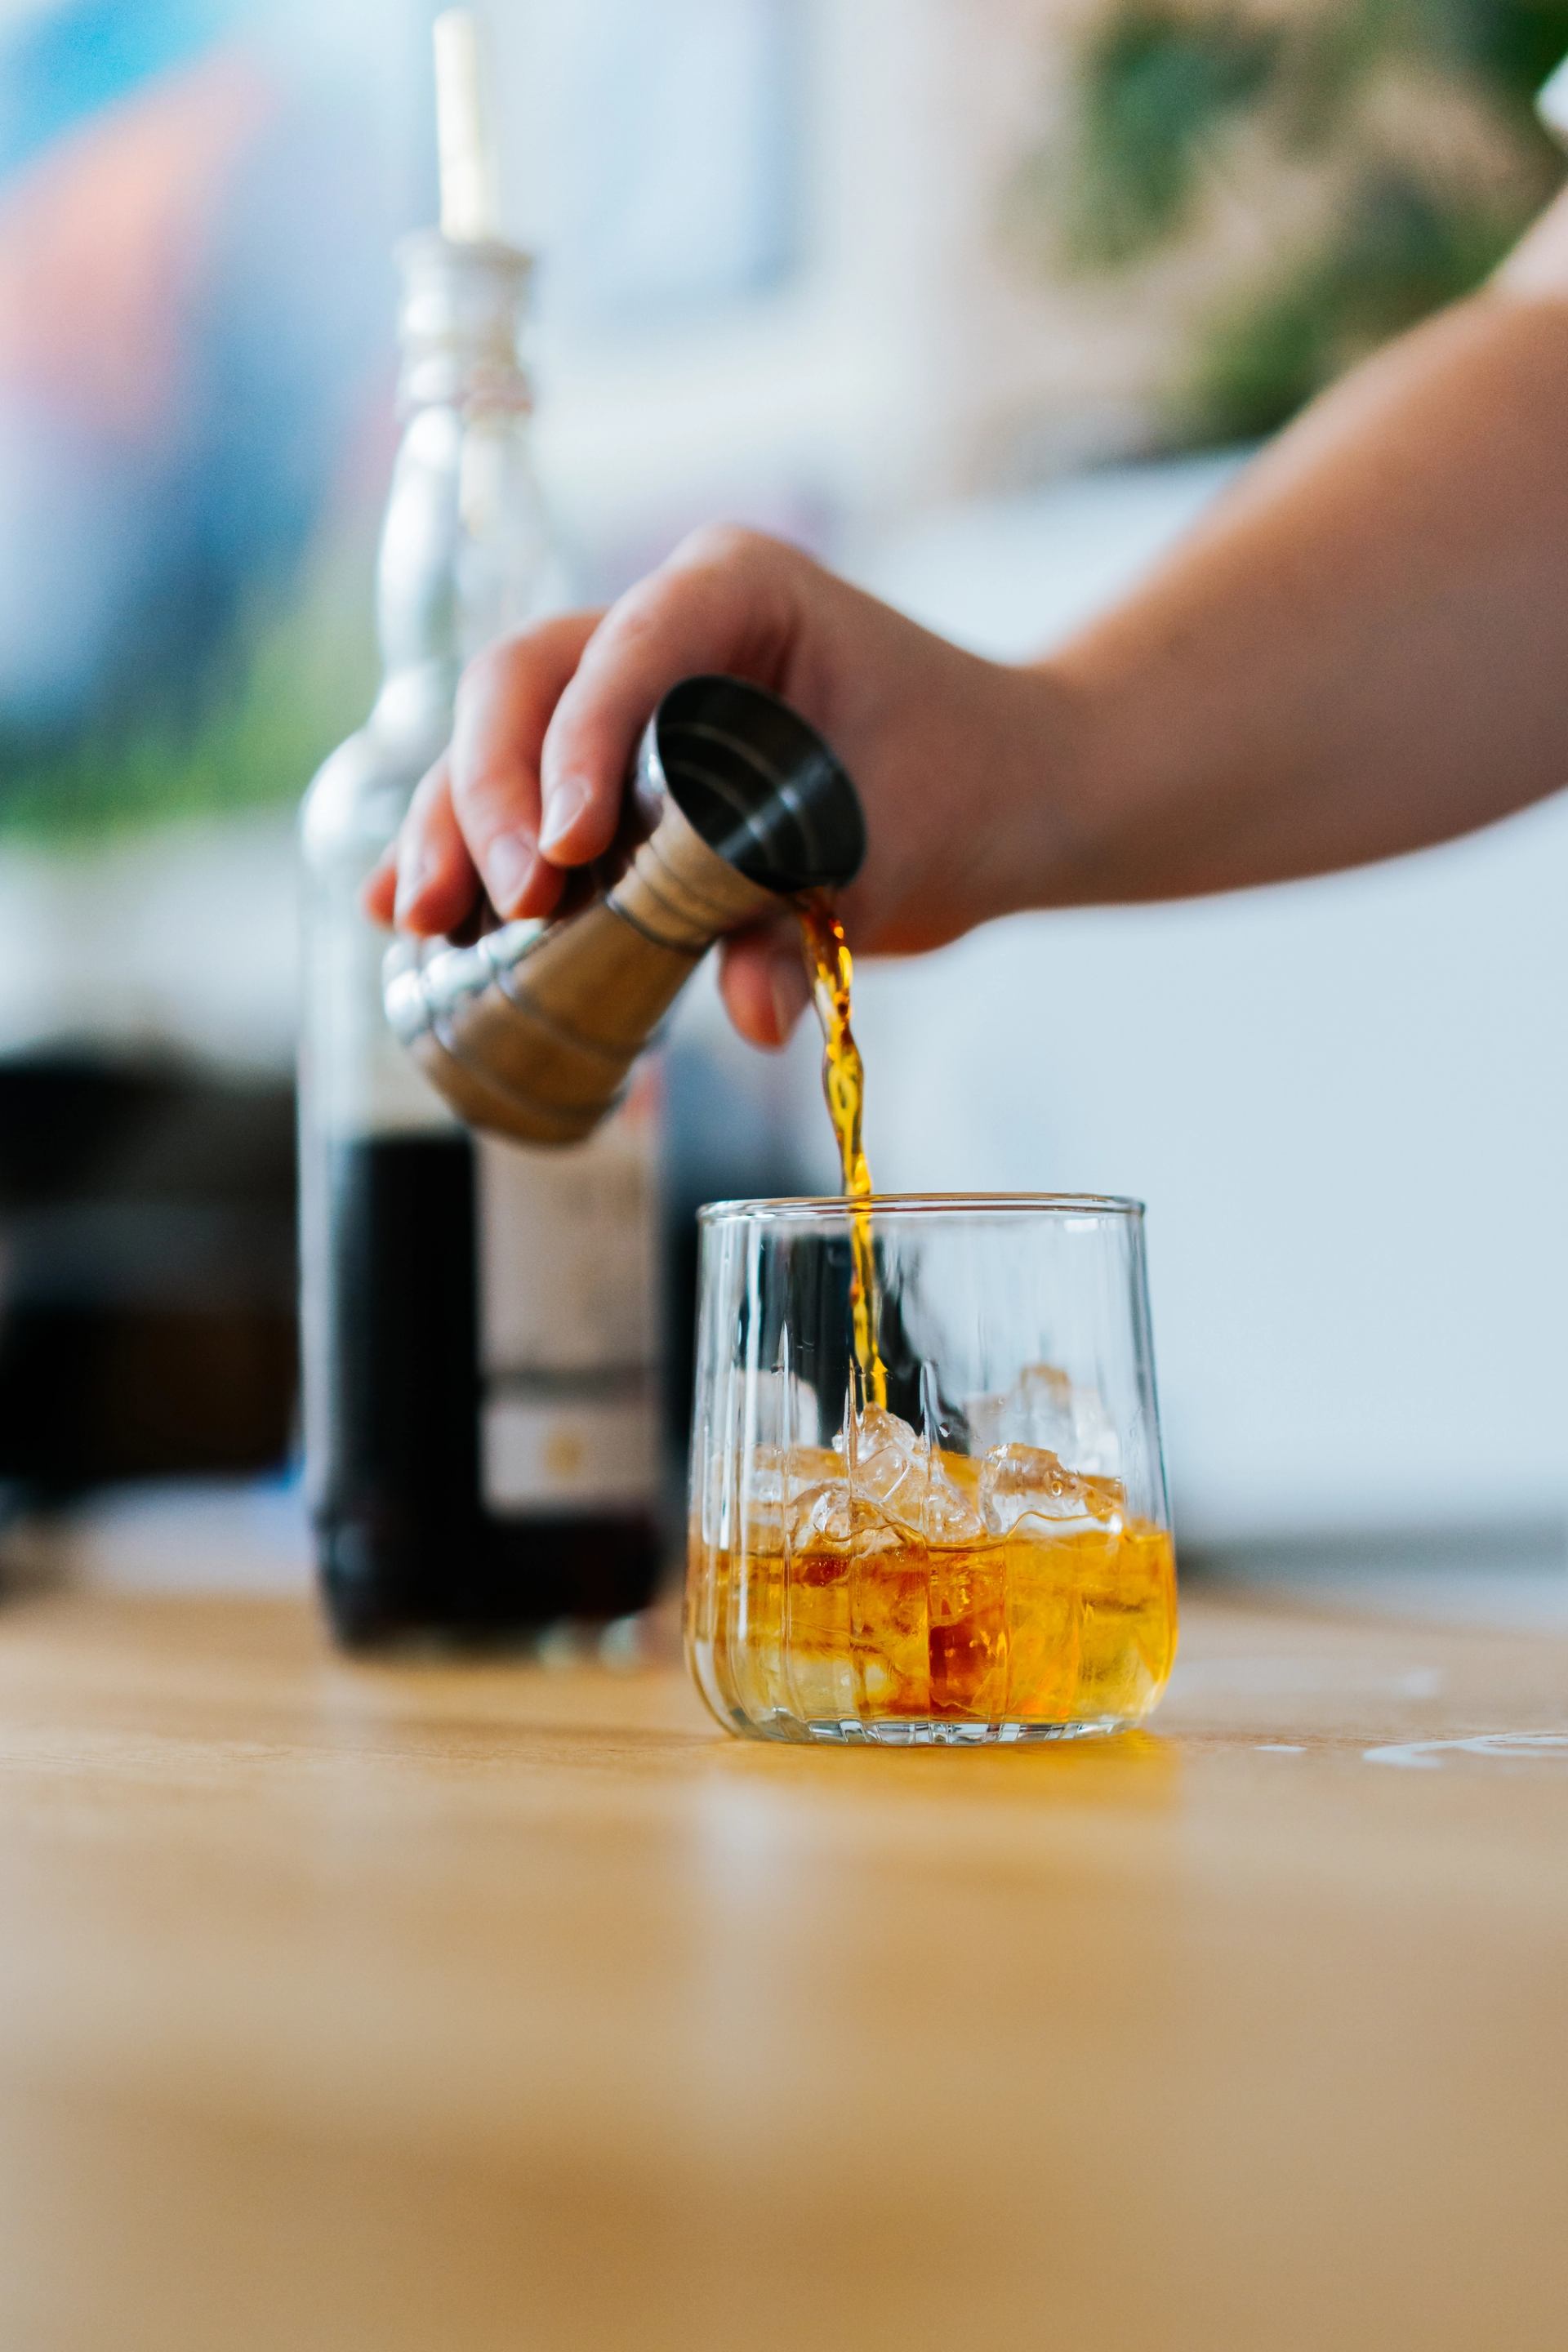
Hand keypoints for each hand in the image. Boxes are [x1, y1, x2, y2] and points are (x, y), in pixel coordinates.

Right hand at [364, 527, 1073, 1046]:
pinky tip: (403, 912)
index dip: (576, 745)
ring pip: (497, 737)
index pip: (624, 645)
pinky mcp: (607, 764)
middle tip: (507, 904)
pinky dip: (466, 848)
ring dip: (452, 827)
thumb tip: (751, 1013)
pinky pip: (515, 792)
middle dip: (495, 795)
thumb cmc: (960, 787)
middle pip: (526, 683)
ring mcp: (623, 689)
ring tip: (422, 921)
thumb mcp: (892, 854)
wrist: (997, 793)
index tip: (567, 852)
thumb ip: (808, 921)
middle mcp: (662, 623)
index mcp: (737, 591)